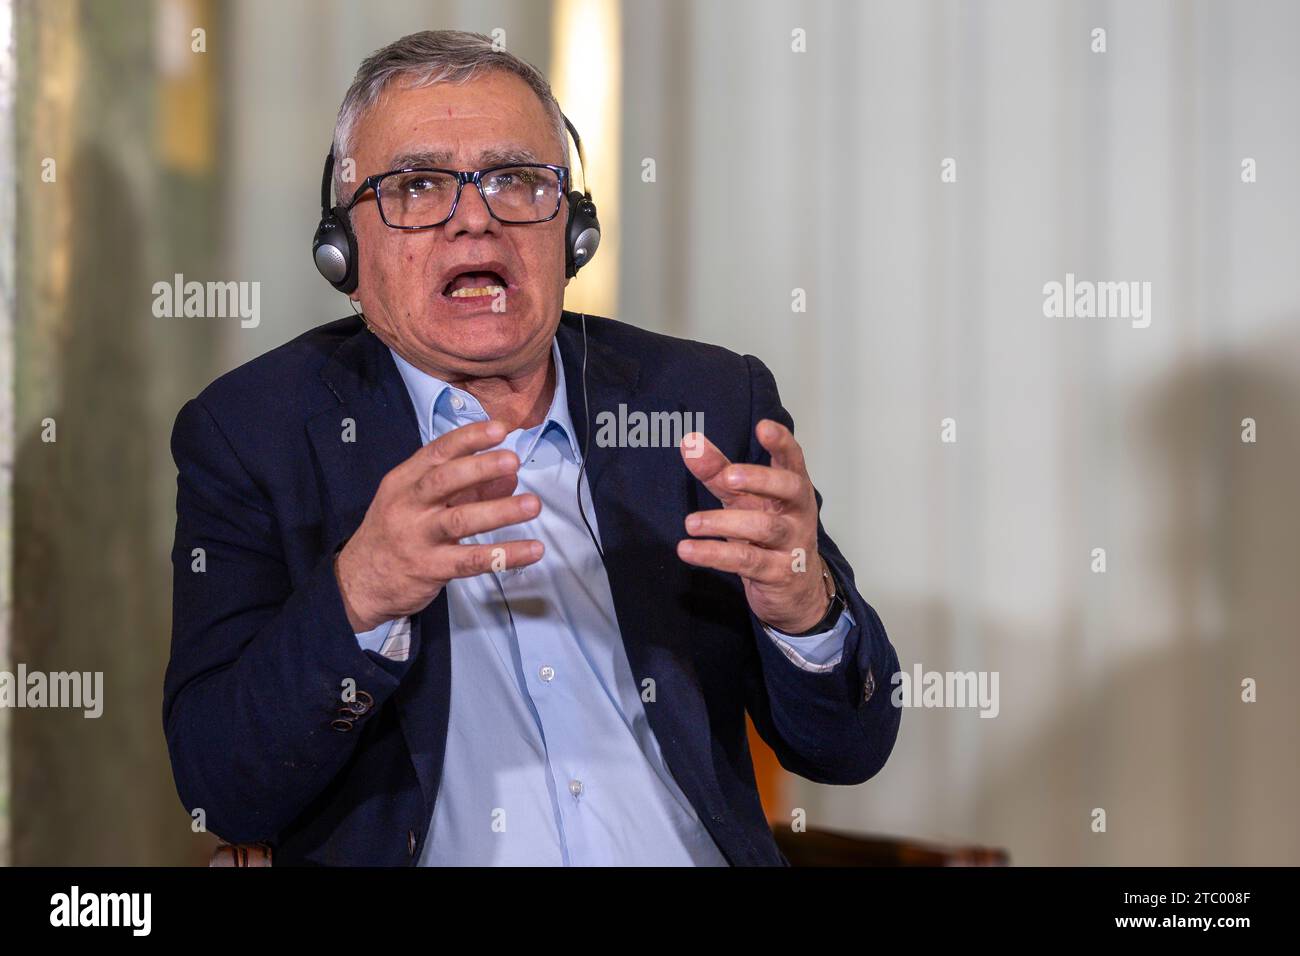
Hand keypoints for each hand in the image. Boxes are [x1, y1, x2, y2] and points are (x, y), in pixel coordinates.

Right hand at [335, 419, 543, 631]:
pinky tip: (532, 549)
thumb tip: (510, 476)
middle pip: (444, 481)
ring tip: (533, 504)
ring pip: (460, 521)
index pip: (437, 452)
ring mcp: (417, 537)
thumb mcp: (420, 502)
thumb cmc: (395, 533)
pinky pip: (471, 560)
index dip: (469, 438)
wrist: (359, 582)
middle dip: (480, 468)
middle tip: (513, 460)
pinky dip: (504, 555)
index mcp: (405, 480)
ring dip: (499, 511)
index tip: (500, 429)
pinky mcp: (430, 568)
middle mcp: (408, 504)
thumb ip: (467, 489)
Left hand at [677, 419, 831, 632]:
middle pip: (788, 488)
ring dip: (723, 522)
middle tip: (727, 477)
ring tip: (690, 523)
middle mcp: (798, 512)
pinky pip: (747, 560)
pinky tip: (689, 550)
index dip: (781, 442)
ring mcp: (792, 543)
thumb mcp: (743, 500)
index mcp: (793, 488)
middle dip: (758, 479)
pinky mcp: (779, 573)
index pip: (793, 460)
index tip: (763, 426)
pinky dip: (714, 554)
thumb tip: (689, 443)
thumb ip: (717, 472)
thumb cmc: (768, 534)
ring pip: (764, 527)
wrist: (796, 589)